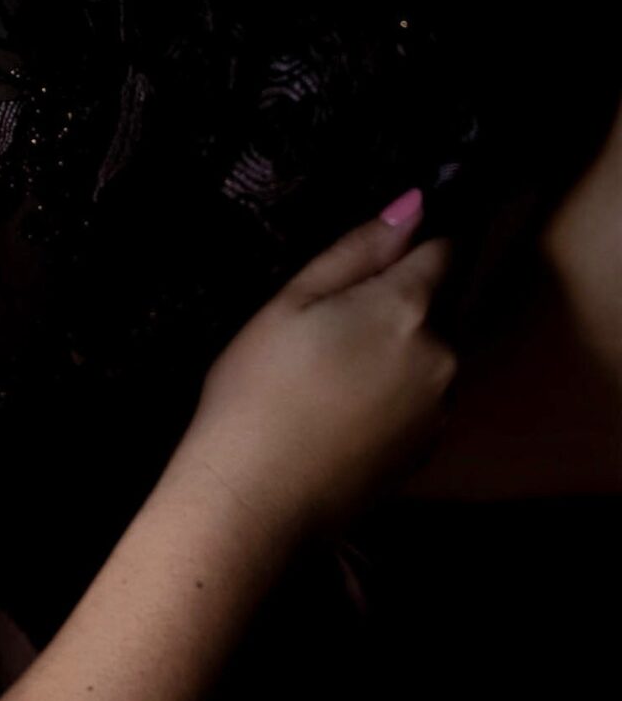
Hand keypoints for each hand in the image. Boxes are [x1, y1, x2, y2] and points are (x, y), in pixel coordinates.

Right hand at [176, 191, 457, 543]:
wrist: (259, 495)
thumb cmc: (257, 389)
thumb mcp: (288, 303)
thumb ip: (356, 251)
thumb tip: (412, 205)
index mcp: (407, 307)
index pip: (440, 251)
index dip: (410, 247)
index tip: (369, 264)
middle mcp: (443, 352)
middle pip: (434, 307)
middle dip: (393, 308)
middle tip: (322, 333)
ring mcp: (442, 404)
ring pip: (427, 355)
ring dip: (394, 354)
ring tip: (325, 380)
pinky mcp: (432, 446)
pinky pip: (421, 400)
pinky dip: (392, 397)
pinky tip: (339, 414)